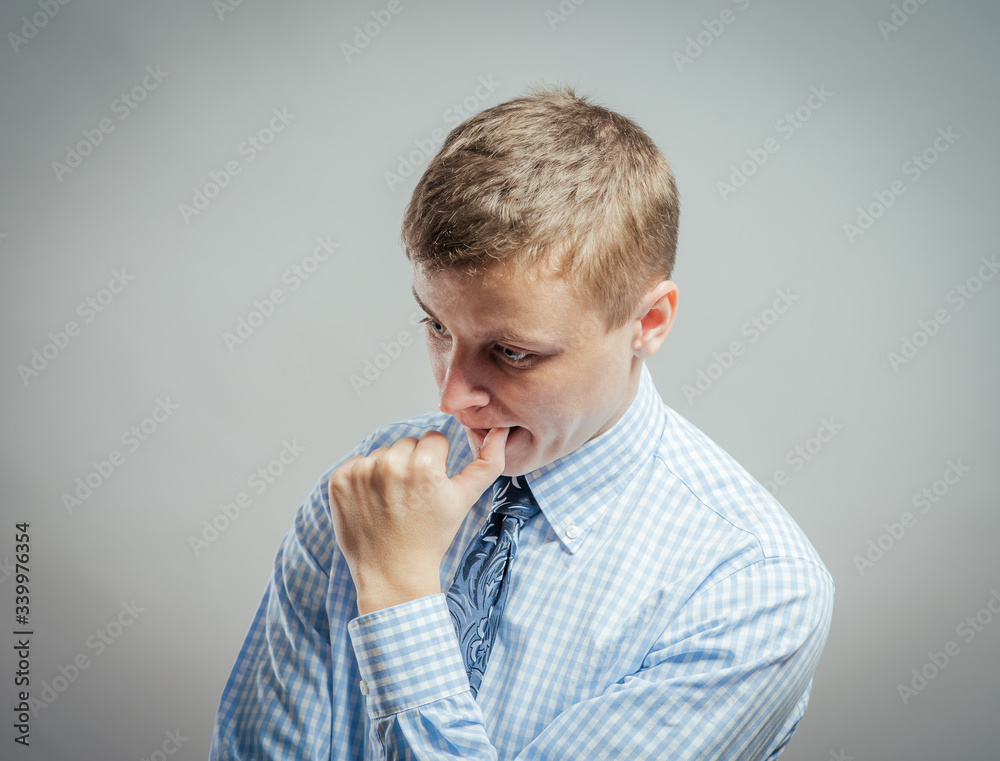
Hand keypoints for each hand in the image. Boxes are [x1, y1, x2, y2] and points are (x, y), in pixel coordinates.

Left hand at [328, 426, 508, 613]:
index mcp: (425, 465)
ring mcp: (361, 472)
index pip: (433, 439)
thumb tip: (500, 432)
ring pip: (383, 453)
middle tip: (412, 497)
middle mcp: (391, 464)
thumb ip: (487, 463)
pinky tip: (372, 503)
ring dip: (387, 471)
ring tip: (392, 502)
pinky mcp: (340, 481)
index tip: (430, 487)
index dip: (436, 463)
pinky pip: (356, 464)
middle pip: (407, 444)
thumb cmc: (431, 538)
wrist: (393, 573)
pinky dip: (362, 481)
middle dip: (412, 464)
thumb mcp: (465, 500)